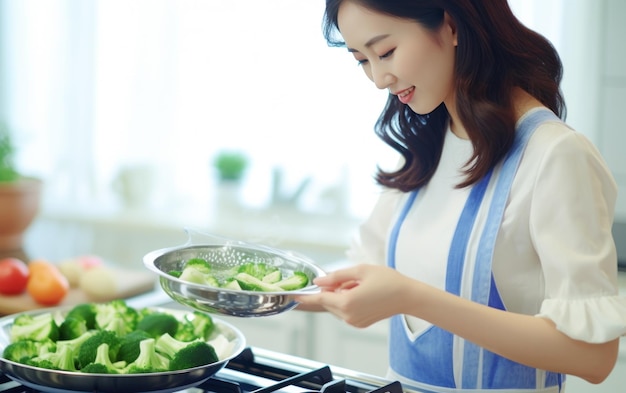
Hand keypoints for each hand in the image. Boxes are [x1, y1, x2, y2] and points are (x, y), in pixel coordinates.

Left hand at [296, 264, 413, 327]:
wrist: (407, 296)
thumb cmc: (388, 281)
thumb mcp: (360, 271)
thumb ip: (336, 276)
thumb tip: (319, 281)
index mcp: (347, 302)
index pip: (320, 299)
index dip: (306, 297)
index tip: (293, 296)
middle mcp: (348, 316)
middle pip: (329, 301)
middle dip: (334, 289)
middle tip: (352, 279)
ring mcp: (354, 322)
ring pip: (337, 305)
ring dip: (342, 294)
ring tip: (361, 286)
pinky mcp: (359, 323)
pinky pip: (345, 310)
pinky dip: (348, 301)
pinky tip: (363, 294)